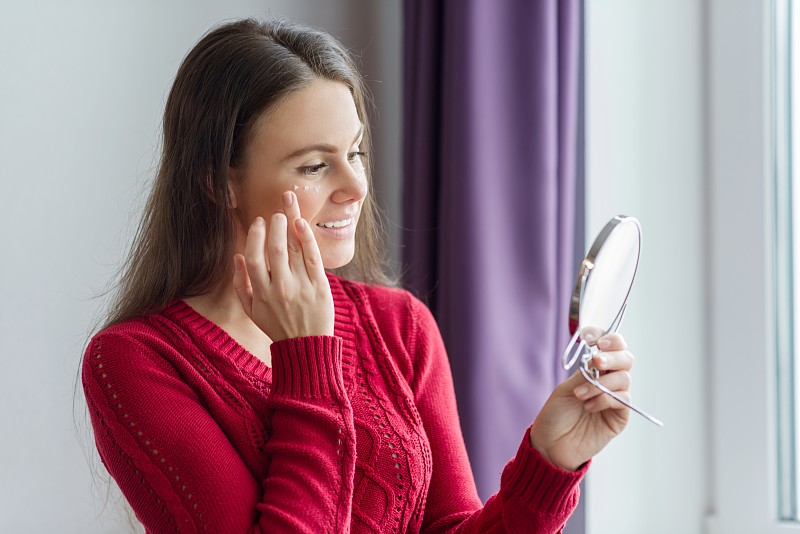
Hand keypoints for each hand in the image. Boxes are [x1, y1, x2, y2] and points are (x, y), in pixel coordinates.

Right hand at [232, 191, 333, 341]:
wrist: (306, 346)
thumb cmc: (276, 325)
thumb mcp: (251, 310)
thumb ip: (240, 284)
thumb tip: (237, 257)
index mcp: (261, 293)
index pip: (254, 257)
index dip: (255, 236)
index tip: (259, 222)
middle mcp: (280, 288)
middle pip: (275, 249)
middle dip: (275, 226)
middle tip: (276, 214)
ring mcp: (301, 287)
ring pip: (294, 250)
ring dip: (290, 225)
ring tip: (288, 210)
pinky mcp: (320, 286)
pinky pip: (313, 257)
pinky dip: (307, 238)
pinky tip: (301, 224)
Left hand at [529, 328, 631, 470]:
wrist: (551, 444)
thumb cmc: (555, 415)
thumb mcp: (566, 388)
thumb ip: (585, 372)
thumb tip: (597, 356)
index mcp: (595, 370)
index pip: (611, 346)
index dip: (605, 337)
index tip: (590, 336)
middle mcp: (609, 381)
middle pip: (626, 358)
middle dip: (612, 355)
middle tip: (596, 360)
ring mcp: (616, 398)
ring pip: (624, 378)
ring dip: (601, 383)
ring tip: (580, 395)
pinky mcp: (619, 417)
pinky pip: (622, 400)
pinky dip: (604, 399)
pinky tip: (589, 407)